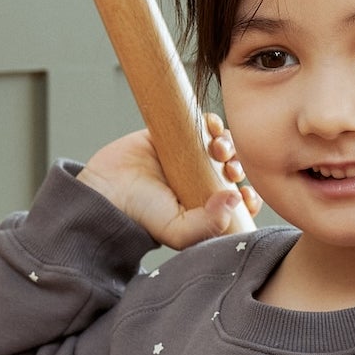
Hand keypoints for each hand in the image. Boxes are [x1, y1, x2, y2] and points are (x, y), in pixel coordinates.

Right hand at [78, 111, 261, 250]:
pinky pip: (200, 123)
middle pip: (232, 169)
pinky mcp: (173, 135)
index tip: (245, 194)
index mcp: (204, 208)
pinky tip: (212, 126)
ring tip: (218, 148)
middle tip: (229, 168)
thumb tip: (236, 198)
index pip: (236, 201)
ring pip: (220, 145)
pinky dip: (212, 122)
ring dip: (227, 143)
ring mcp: (187, 158)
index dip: (247, 195)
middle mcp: (199, 182)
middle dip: (238, 166)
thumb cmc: (141, 217)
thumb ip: (209, 224)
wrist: (107, 190)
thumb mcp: (179, 232)